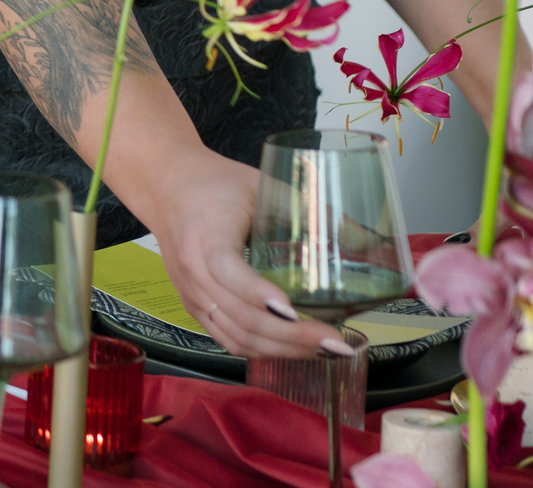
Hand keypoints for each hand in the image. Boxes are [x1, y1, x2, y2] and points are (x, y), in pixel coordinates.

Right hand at [141, 150, 352, 358]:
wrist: (165, 186)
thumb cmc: (214, 183)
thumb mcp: (260, 185)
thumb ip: (308, 209)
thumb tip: (367, 237)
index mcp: (204, 236)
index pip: (227, 272)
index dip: (259, 295)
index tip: (294, 310)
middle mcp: (192, 271)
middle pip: (239, 316)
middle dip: (291, 336)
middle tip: (335, 342)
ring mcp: (191, 293)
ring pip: (235, 336)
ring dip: (282, 350)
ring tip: (324, 350)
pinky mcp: (194, 305)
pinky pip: (226, 338)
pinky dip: (261, 350)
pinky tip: (293, 350)